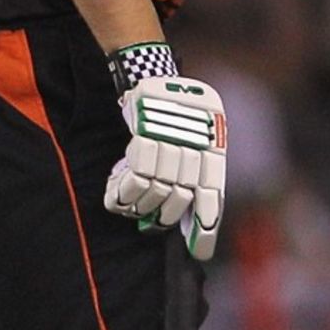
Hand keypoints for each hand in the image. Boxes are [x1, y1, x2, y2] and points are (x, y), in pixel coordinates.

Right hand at [105, 77, 226, 259]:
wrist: (153, 76)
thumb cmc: (175, 111)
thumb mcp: (197, 135)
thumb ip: (194, 171)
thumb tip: (177, 210)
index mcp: (213, 150)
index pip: (212, 197)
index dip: (206, 228)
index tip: (201, 253)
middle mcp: (195, 149)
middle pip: (179, 200)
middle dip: (164, 215)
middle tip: (153, 218)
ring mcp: (170, 145)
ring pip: (155, 193)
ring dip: (141, 203)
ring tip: (135, 201)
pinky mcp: (143, 140)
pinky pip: (133, 181)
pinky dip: (123, 191)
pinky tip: (117, 188)